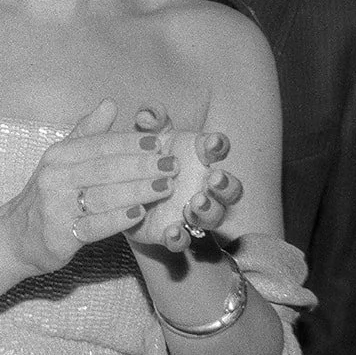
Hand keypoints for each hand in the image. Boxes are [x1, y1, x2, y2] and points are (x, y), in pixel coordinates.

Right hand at [1, 99, 174, 274]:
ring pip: (103, 196)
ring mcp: (55, 208)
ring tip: (166, 187)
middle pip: (105, 169)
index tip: (160, 143)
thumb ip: (87, 132)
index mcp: (58, 155)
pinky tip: (140, 213)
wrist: (17, 237)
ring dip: (138, 190)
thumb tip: (110, 103)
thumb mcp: (61, 160)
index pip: (100, 144)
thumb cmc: (48, 195)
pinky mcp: (59, 236)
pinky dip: (118, 219)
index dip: (131, 143)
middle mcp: (54, 178)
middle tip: (172, 165)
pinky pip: (94, 226)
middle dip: (142, 166)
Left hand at [124, 105, 242, 253]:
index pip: (218, 149)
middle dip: (226, 184)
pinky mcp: (173, 233)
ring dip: (209, 210)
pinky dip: (180, 237)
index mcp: (200, 157)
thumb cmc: (146, 158)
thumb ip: (150, 121)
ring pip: (214, 216)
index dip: (218, 145)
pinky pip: (183, 240)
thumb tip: (147, 114)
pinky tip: (172, 231)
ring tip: (196, 203)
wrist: (125, 192)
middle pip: (230, 188)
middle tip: (213, 179)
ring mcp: (192, 212)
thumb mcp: (147, 136)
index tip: (210, 143)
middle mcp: (204, 186)